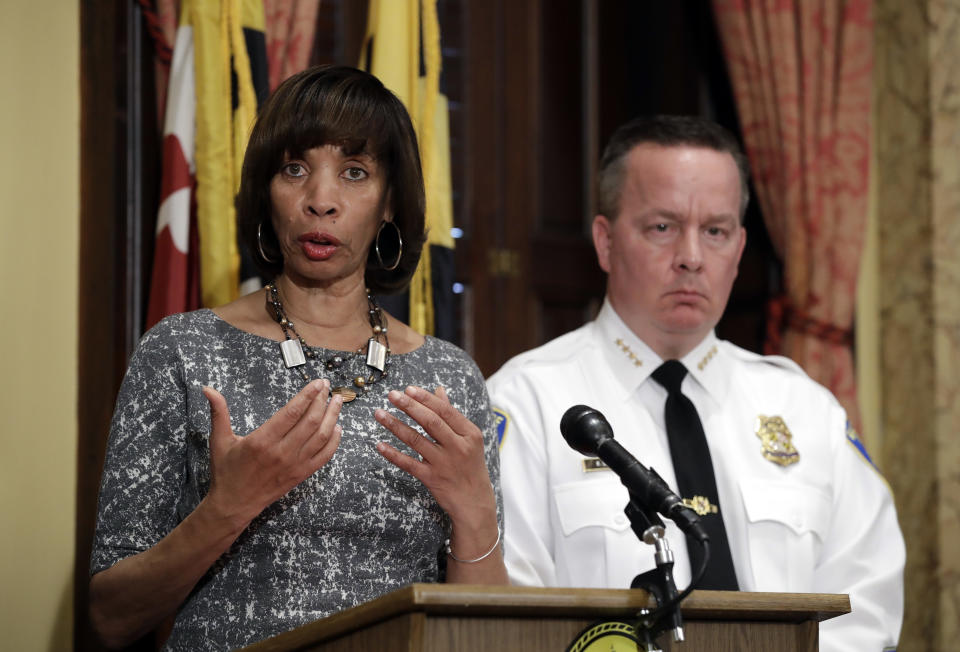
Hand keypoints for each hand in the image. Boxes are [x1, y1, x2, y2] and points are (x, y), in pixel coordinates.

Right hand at [202, 379, 342, 525]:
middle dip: (322, 401)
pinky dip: (334, 441)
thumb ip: (218, 412)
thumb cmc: (226, 471)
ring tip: (338, 401)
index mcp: (262, 440)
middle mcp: (281, 452)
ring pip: (321, 437)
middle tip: (328, 386)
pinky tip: (337, 427)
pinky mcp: (301, 475)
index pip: (292, 412)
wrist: (234, 504)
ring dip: (332, 417)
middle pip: (310, 421)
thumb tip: (207, 388)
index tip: (318, 383)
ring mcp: (294, 464)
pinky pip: (324, 456)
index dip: (307, 395)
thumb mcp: (219, 439)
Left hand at [374, 385, 495, 527]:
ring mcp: (444, 463)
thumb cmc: (470, 466)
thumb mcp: (469, 439)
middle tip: (391, 395)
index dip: (425, 399)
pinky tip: (379, 445)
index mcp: (469, 434)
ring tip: (379, 414)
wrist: (474, 502)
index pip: (445, 411)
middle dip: (409, 406)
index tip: (408, 389)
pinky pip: (408, 464)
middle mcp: (458, 447)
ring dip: (395, 425)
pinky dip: (393, 454)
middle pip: (430, 422)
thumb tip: (439, 390)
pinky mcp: (432, 479)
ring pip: (416, 440)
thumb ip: (452, 414)